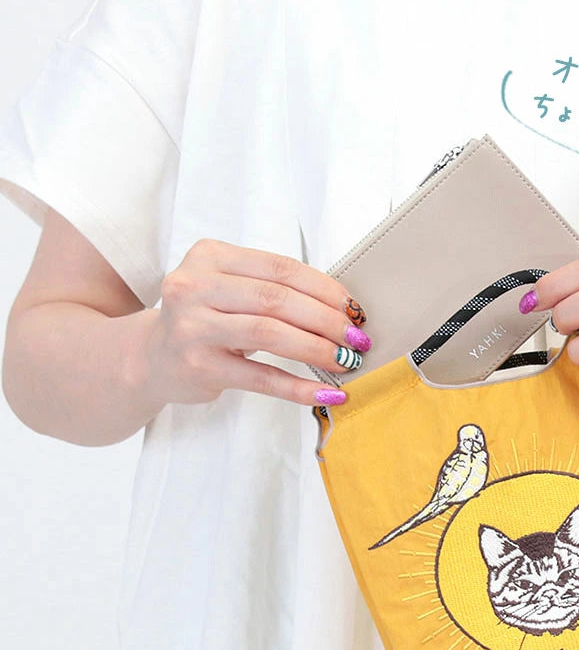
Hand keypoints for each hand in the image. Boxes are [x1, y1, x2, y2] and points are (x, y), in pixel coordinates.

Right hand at [142, 238, 369, 406]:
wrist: (151, 359)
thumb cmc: (205, 320)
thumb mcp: (229, 290)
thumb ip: (272, 288)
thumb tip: (343, 308)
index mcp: (209, 256)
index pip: (280, 268)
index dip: (324, 289)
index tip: (354, 309)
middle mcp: (194, 286)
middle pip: (278, 300)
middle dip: (327, 320)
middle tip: (357, 338)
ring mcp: (193, 327)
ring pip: (270, 333)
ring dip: (317, 349)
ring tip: (346, 360)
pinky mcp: (199, 366)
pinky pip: (261, 377)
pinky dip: (299, 387)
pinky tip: (326, 393)